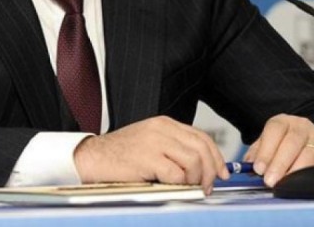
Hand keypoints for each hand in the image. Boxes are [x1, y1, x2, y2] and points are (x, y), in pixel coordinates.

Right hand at [73, 116, 227, 194]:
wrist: (92, 157)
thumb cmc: (120, 155)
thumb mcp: (150, 143)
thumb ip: (173, 149)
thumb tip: (201, 167)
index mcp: (165, 124)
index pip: (202, 137)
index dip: (216, 157)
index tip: (221, 173)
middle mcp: (162, 129)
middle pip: (202, 148)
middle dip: (210, 172)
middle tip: (207, 187)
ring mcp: (155, 142)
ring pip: (194, 161)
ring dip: (196, 180)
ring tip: (189, 189)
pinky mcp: (147, 158)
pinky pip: (176, 174)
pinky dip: (179, 185)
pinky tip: (171, 187)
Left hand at [243, 114, 313, 186]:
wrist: (310, 140)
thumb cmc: (285, 144)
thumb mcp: (268, 143)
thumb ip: (257, 153)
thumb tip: (247, 167)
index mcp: (284, 122)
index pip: (274, 130)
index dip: (266, 150)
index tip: (258, 168)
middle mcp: (302, 127)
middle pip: (292, 142)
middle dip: (279, 164)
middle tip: (270, 180)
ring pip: (309, 154)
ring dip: (296, 171)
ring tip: (284, 183)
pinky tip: (305, 182)